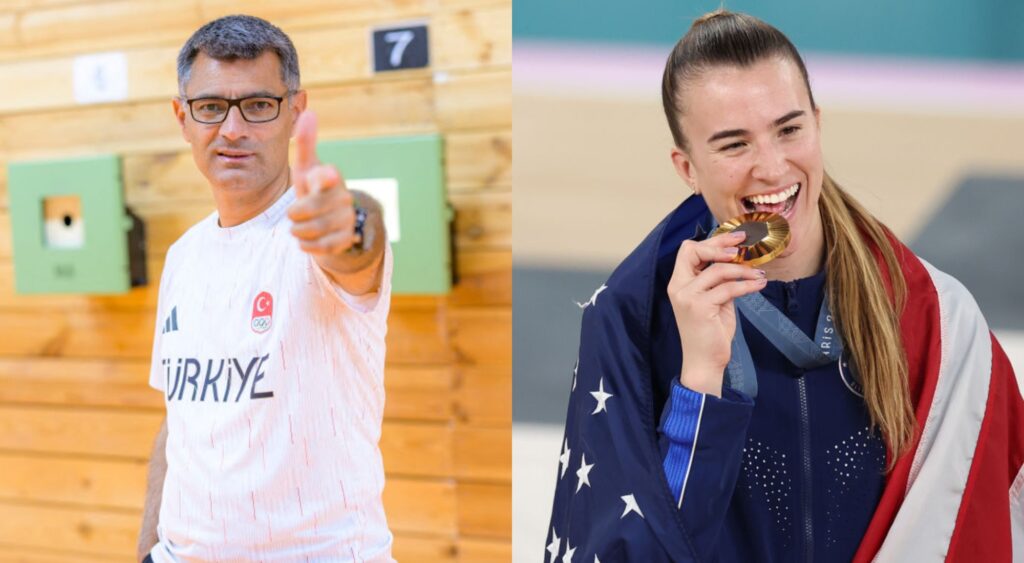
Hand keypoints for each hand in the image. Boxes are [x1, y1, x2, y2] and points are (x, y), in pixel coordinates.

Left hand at [286, 110, 359, 255]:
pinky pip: (321, 246)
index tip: (324, 176)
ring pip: (313, 229)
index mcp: (331, 177)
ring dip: (299, 231)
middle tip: (292, 215)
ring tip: (298, 228)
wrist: (333, 222)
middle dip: (295, 215)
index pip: (327, 176)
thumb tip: (310, 111)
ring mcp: (347, 218)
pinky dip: (308, 245)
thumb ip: (306, 143)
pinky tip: (306, 240)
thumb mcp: (306, 169)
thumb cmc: (315, 190)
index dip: (324, 177)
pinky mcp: (346, 239)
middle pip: (309, 209)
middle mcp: (343, 197)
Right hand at [667, 231, 766, 395]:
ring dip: (742, 270)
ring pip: (718, 269)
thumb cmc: (709, 332)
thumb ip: (718, 281)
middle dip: (721, 245)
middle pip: (694, 250)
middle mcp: (678, 287)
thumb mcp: (713, 300)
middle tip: (744, 247)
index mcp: (679, 283)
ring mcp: (687, 297)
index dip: (712, 242)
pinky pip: (728, 288)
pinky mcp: (700, 307)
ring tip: (758, 274)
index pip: (688, 250)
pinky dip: (747, 284)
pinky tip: (759, 284)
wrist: (704, 362)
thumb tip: (738, 262)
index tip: (735, 241)